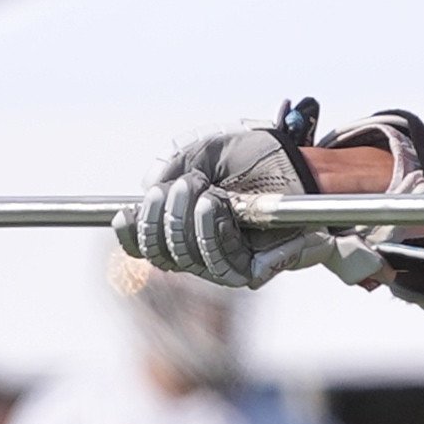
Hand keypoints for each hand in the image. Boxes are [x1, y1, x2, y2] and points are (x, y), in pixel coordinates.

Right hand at [117, 117, 327, 288]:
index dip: (130, 234)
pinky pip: (222, 264)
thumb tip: (146, 194)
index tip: (126, 212)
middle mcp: (199, 250)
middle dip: (163, 218)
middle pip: (160, 254)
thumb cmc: (251, 159)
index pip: (143, 246)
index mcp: (181, 227)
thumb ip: (169, 170)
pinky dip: (213, 232)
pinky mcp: (255, 270)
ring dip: (188, 222)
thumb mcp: (202, 153)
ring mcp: (226, 262)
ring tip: (207, 192)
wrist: (296, 162)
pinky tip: (218, 206)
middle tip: (183, 185)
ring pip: (187, 259)